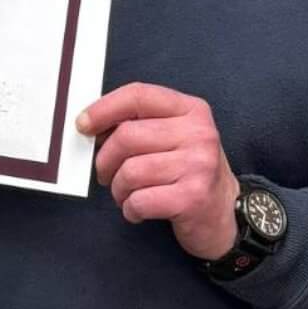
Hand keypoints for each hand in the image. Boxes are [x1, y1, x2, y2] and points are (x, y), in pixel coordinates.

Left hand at [77, 83, 238, 259]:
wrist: (225, 213)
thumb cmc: (187, 171)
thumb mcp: (172, 136)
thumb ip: (139, 124)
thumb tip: (89, 125)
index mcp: (191, 110)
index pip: (138, 95)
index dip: (103, 109)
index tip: (82, 125)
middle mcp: (199, 133)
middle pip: (127, 136)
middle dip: (105, 159)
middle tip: (105, 173)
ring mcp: (199, 165)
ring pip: (130, 171)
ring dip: (118, 188)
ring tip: (126, 194)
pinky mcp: (193, 198)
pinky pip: (140, 200)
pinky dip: (130, 209)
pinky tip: (138, 209)